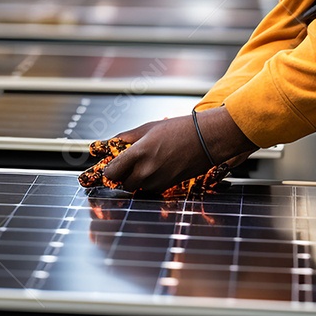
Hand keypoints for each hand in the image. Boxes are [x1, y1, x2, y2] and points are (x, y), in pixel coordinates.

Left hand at [94, 108, 256, 193]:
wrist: (207, 139)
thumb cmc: (179, 129)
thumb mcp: (148, 127)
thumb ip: (126, 138)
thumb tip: (108, 143)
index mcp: (138, 153)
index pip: (111, 173)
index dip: (109, 170)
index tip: (111, 166)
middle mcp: (146, 171)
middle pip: (123, 184)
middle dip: (124, 175)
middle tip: (131, 163)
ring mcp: (158, 181)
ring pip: (137, 188)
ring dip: (138, 179)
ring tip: (149, 162)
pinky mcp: (168, 187)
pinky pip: (151, 189)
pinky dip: (150, 182)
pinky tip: (159, 167)